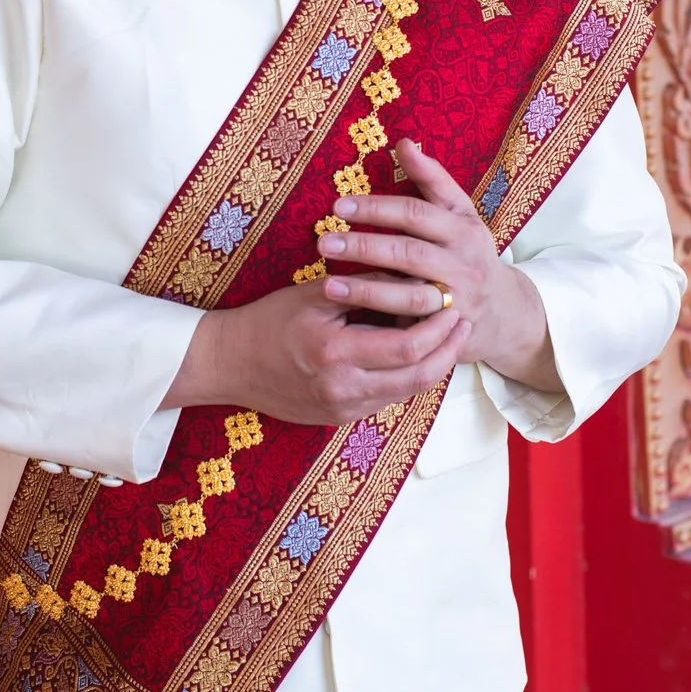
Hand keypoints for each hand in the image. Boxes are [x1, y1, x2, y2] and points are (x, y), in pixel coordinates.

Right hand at [163, 277, 470, 425]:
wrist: (228, 364)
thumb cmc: (268, 321)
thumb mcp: (315, 294)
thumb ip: (363, 287)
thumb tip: (409, 274)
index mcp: (336, 353)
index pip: (407, 348)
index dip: (438, 329)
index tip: (452, 305)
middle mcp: (343, 388)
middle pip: (417, 378)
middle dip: (447, 350)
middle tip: (462, 323)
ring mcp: (342, 409)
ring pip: (406, 392)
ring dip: (432, 366)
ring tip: (447, 337)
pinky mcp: (339, 418)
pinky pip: (386, 399)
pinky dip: (406, 377)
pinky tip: (415, 354)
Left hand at [315, 137, 560, 392]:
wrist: (503, 312)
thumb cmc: (469, 252)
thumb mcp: (459, 213)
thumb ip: (431, 179)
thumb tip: (403, 142)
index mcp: (463, 227)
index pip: (415, 213)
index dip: (377, 208)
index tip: (339, 206)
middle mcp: (463, 262)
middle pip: (408, 253)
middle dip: (364, 247)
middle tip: (324, 241)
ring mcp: (458, 298)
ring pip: (409, 294)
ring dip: (366, 289)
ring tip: (329, 284)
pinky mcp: (447, 331)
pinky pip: (411, 325)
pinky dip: (381, 321)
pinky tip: (351, 318)